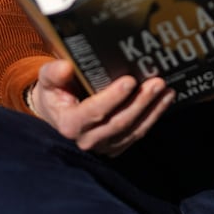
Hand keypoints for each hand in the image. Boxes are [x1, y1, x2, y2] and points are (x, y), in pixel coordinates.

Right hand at [27, 59, 174, 155]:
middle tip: (157, 82)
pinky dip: (153, 116)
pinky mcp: (117, 146)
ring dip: (152, 109)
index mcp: (69, 124)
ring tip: (166, 90)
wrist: (57, 112)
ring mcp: (104, 146)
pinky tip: (164, 100)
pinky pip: (138, 133)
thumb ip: (54, 73)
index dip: (113, 98)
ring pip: (133, 130)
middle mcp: (87, 140)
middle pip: (120, 122)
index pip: (94, 112)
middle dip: (141, 102)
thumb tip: (66, 67)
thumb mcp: (47, 80)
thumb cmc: (54, 93)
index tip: (130, 81)